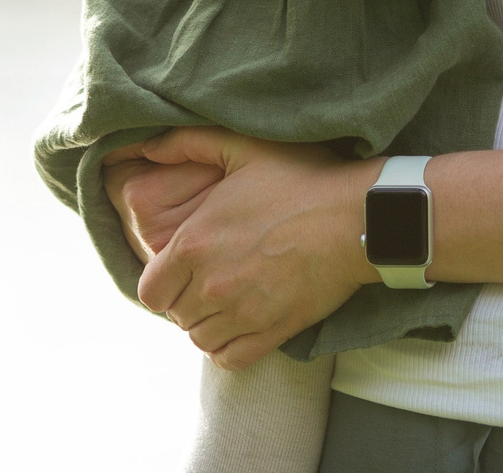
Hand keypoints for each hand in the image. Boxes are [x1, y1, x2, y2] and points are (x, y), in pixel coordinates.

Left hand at [123, 127, 377, 369]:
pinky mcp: (273, 331)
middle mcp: (211, 284)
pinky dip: (229, 348)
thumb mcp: (240, 148)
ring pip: (201, 340)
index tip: (179, 271)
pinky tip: (242, 324)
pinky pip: (231, 359)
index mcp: (193, 243)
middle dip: (186, 301)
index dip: (162, 282)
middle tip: (209, 281)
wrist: (355, 216)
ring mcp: (242, 312)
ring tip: (226, 302)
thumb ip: (187, 143)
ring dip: (208, 324)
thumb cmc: (300, 180)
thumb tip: (148, 146)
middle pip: (176, 315)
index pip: (150, 290)